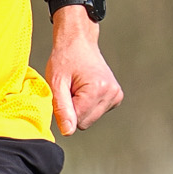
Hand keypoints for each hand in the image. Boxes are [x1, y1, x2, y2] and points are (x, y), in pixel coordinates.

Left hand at [46, 8, 122, 136]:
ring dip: (80, 106)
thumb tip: (68, 132)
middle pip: (85, 122)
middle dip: (74, 109)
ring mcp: (116, 95)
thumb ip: (62, 109)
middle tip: (70, 89)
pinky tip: (85, 88)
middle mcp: (112, 93)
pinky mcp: (116, 97)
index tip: (66, 92)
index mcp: (99, 89)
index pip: (77, 121)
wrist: (78, 42)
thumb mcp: (56, 83)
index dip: (66, 109)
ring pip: (90, 119)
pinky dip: (87, 104)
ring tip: (77, 87)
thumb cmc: (66, 58)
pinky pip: (95, 112)